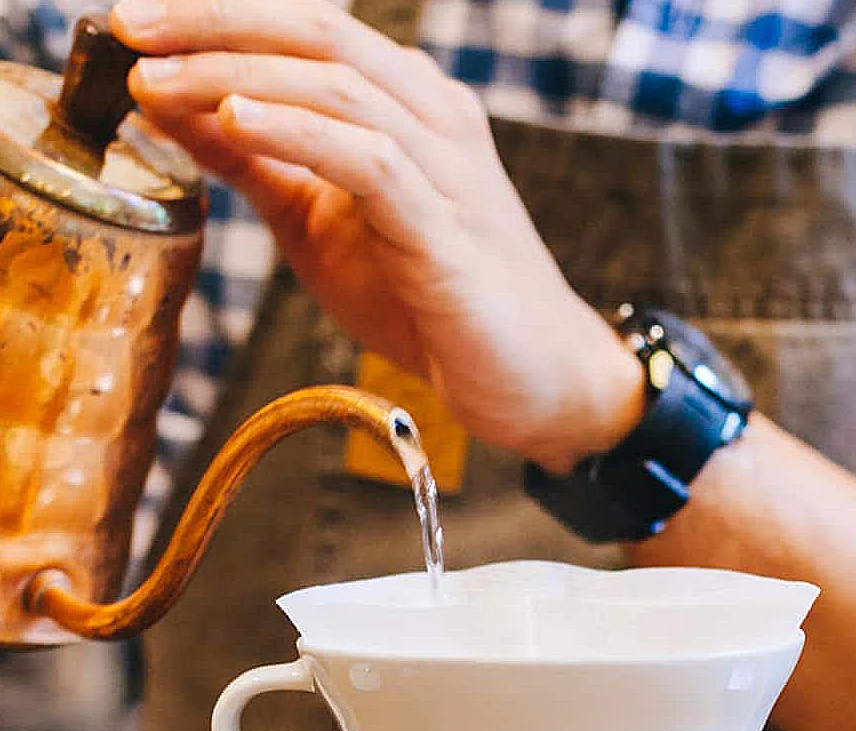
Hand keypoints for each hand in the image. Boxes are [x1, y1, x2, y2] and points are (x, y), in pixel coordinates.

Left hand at [112, 0, 643, 471]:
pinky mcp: (449, 236)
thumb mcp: (322, 225)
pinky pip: (369, 160)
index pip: (307, 28)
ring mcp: (450, 173)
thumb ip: (258, 164)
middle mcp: (436, 120)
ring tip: (160, 83)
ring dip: (237, 74)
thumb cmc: (439, 304)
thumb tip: (166, 105)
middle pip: (319, 30)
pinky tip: (236, 124)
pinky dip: (297, 133)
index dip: (215, 11)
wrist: (538, 381)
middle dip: (214, 20)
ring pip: (339, 85)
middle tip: (130, 28)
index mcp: (409, 107)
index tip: (131, 22)